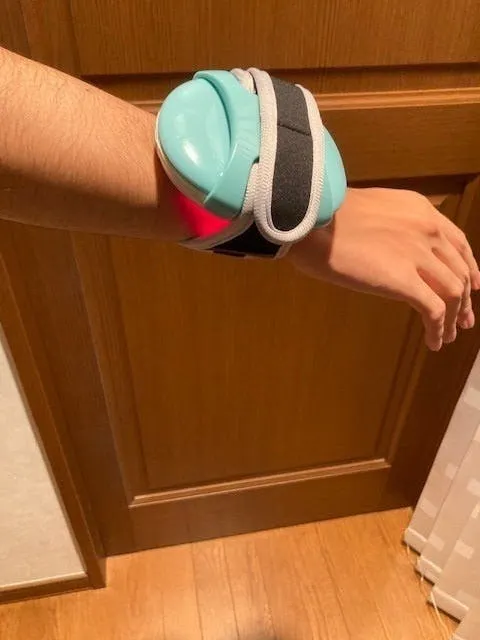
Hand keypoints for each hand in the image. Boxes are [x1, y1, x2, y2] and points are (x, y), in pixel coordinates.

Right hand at [288, 187, 479, 350]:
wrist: (311, 220)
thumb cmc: (325, 216)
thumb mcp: (370, 209)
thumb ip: (391, 225)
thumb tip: (391, 250)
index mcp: (419, 209)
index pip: (457, 242)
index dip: (468, 267)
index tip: (472, 285)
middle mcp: (427, 230)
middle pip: (459, 270)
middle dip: (465, 299)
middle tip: (465, 319)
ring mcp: (418, 255)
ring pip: (453, 293)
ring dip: (454, 318)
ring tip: (449, 335)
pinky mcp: (404, 280)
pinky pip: (434, 310)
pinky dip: (439, 329)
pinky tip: (433, 342)